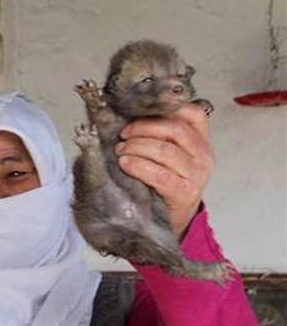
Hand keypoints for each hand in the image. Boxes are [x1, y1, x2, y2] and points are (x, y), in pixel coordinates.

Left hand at [115, 103, 213, 237]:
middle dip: (144, 128)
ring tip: (120, 150)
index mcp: (202, 141)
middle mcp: (203, 156)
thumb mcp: (170, 156)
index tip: (139, 111)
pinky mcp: (184, 193)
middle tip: (124, 134)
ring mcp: (196, 175)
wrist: (174, 218)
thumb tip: (130, 115)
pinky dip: (138, 166)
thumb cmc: (167, 183)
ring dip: (137, 146)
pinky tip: (125, 163)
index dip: (166, 108)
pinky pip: (159, 174)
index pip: (193, 113)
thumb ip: (161, 136)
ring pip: (166, 151)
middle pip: (175, 130)